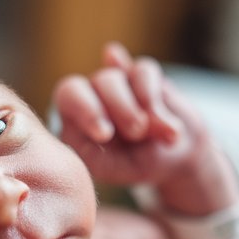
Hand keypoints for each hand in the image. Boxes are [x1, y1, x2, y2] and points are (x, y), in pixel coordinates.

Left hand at [52, 43, 238, 214]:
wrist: (170, 158)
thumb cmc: (130, 164)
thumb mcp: (108, 167)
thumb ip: (91, 145)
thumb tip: (91, 122)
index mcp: (74, 116)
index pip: (68, 95)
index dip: (87, 110)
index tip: (105, 135)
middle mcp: (92, 93)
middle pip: (99, 81)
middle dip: (119, 105)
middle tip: (137, 133)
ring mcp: (117, 79)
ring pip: (122, 76)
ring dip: (144, 107)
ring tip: (161, 135)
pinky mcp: (142, 73)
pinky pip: (145, 71)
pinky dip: (157, 100)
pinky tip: (169, 126)